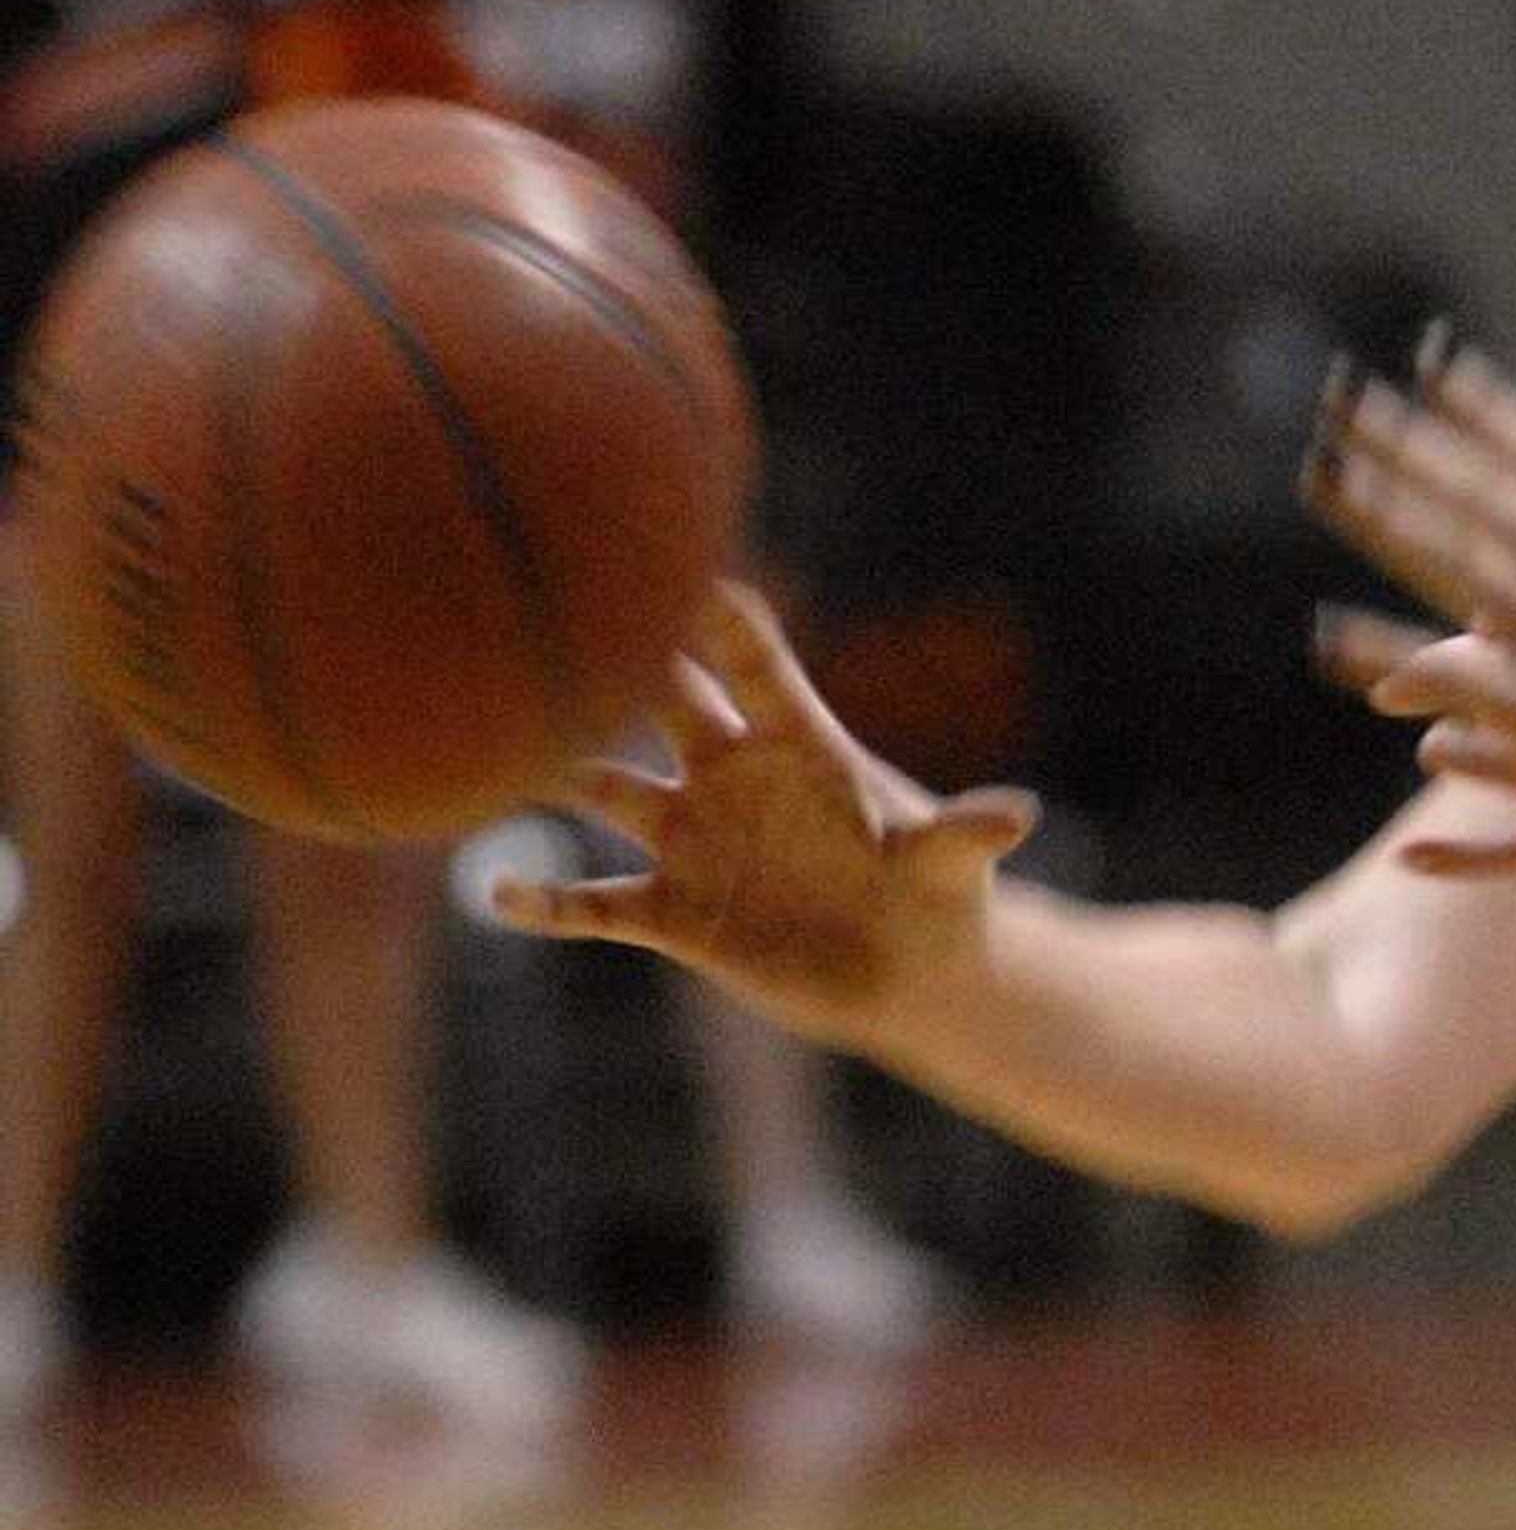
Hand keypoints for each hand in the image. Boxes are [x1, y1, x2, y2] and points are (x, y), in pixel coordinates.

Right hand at [485, 581, 1040, 1044]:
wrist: (914, 974)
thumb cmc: (940, 900)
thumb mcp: (950, 868)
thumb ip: (964, 836)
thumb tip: (1019, 813)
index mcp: (801, 745)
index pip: (751, 661)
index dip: (714, 612)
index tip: (668, 555)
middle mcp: (731, 777)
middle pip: (656, 699)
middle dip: (606, 655)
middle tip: (538, 602)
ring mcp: (694, 840)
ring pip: (603, 788)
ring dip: (550, 766)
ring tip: (482, 746)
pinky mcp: (675, 912)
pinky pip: (593, 902)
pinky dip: (545, 898)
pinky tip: (496, 889)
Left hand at [1302, 332, 1515, 912]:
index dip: (1493, 413)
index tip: (1437, 364)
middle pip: (1492, 500)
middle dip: (1418, 442)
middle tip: (1348, 399)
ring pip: (1461, 567)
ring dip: (1389, 516)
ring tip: (1323, 479)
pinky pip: (1450, 680)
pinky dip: (1388, 656)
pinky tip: (1329, 636)